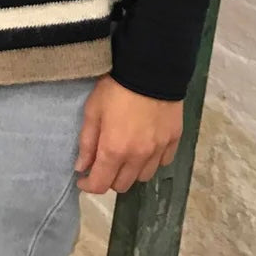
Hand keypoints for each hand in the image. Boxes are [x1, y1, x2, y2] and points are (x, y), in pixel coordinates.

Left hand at [74, 75, 183, 193]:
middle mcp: (137, 157)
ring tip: (127, 155)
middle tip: (104, 162)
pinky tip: (147, 147)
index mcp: (114, 150)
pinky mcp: (174, 140)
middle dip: (109, 178)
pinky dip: (152, 160)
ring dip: (131, 172)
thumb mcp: (93, 110)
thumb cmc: (116, 88)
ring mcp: (158, 150)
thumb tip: (82, 168)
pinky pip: (163, 162)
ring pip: (143, 177)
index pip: (100, 185)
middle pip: (122, 185)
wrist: (151, 69)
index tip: (83, 179)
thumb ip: (87, 142)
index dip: (89, 186)